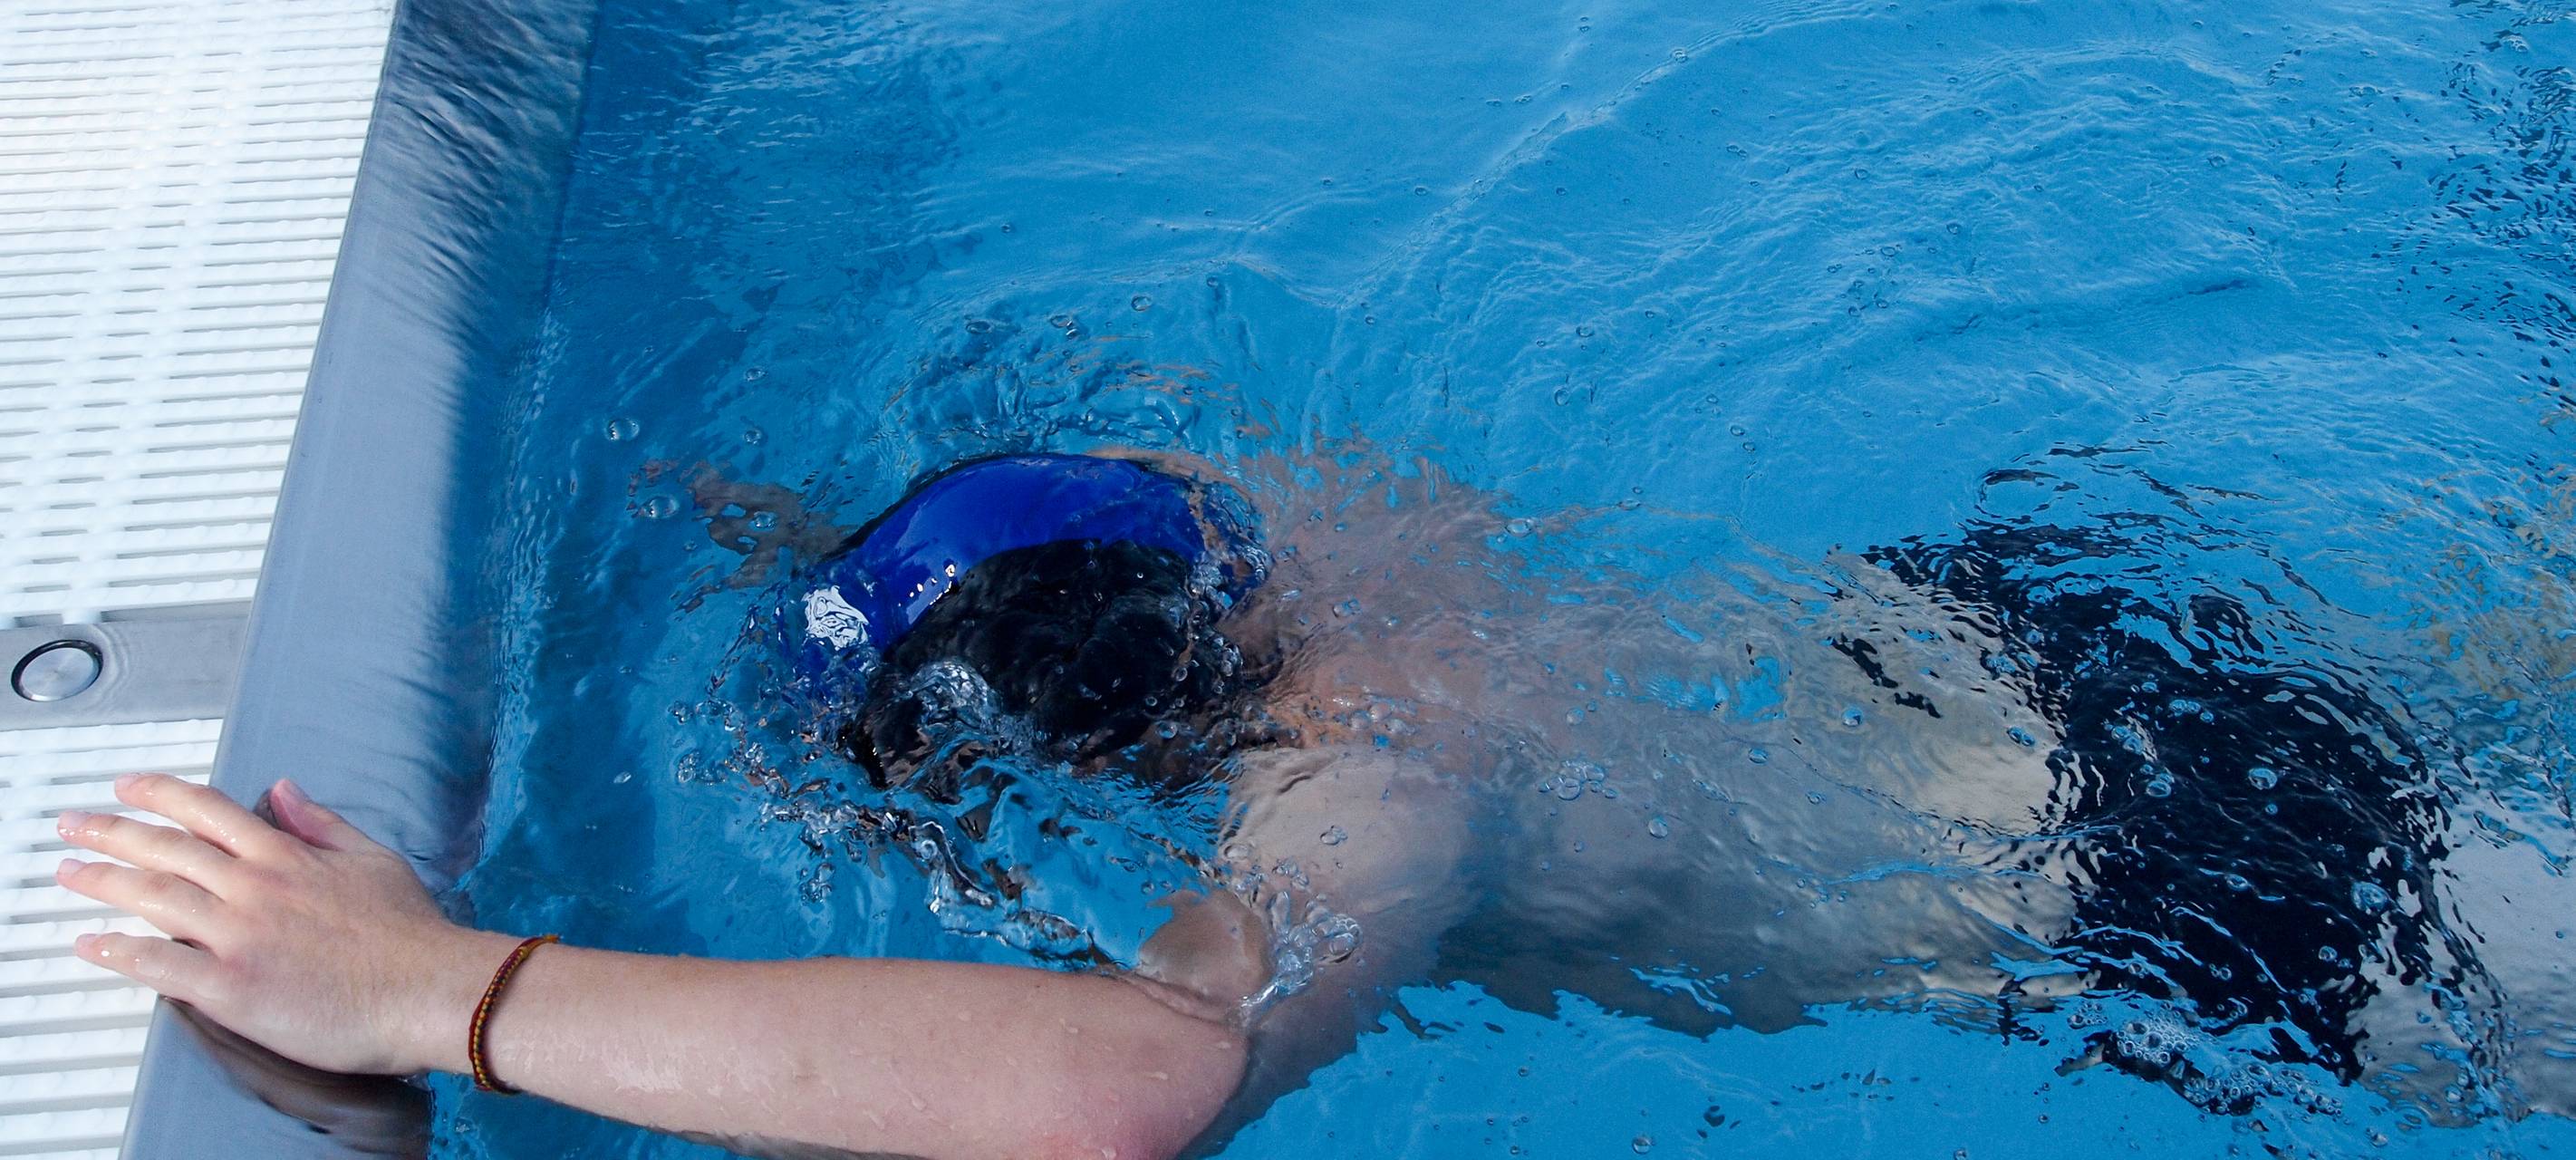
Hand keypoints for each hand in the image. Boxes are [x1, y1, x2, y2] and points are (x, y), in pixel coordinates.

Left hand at [55, 774, 520, 1075]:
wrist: (429, 989)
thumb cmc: (411, 933)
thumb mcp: (372, 859)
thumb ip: (320, 823)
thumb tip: (282, 790)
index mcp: (286, 855)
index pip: (208, 811)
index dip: (158, 794)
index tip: (126, 788)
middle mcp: (254, 888)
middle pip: (165, 849)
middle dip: (109, 831)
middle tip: (73, 825)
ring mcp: (239, 936)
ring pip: (152, 897)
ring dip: (102, 881)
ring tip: (69, 873)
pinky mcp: (231, 987)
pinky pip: (158, 965)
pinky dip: (118, 952)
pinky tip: (92, 944)